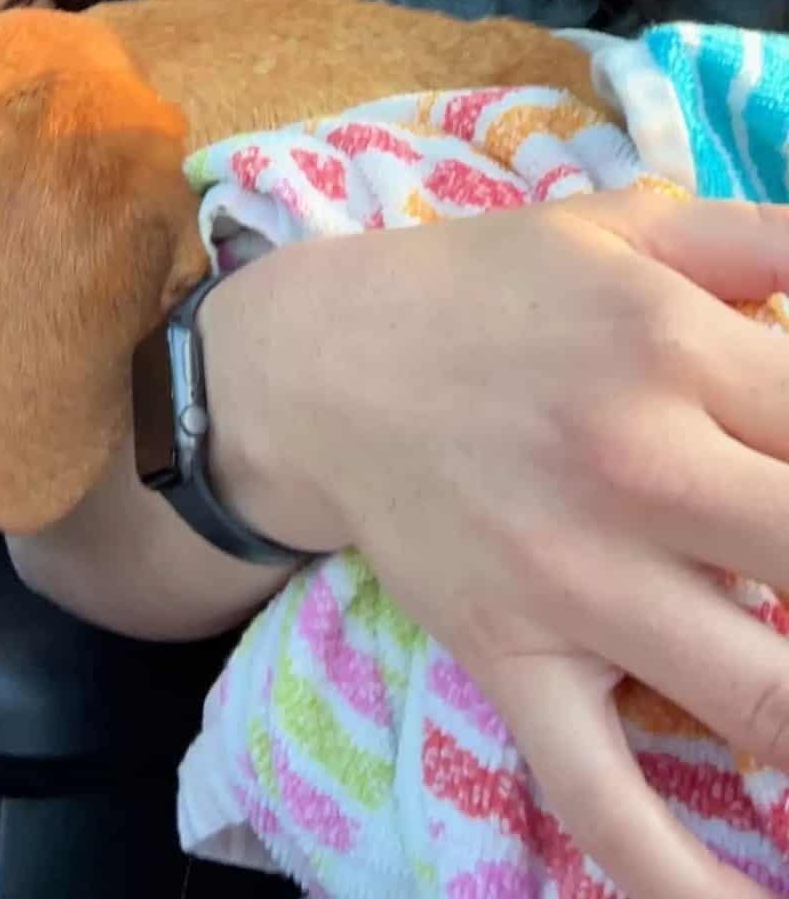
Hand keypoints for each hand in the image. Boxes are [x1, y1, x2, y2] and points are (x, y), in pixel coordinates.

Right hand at [206, 189, 788, 897]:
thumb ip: (766, 238)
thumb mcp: (626, 224)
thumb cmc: (489, 290)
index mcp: (673, 343)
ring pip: (765, 700)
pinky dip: (681, 880)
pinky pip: (603, 800)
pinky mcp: (515, 664)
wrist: (314, 364)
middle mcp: (636, 464)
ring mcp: (574, 580)